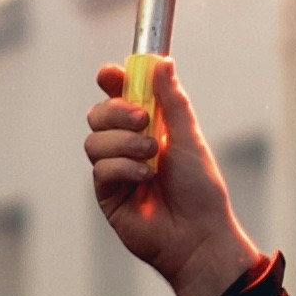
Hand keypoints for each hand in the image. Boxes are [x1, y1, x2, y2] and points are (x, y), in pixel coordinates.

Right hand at [85, 62, 263, 295]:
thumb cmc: (200, 188)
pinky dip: (124, 168)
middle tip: (143, 118)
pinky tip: (146, 179)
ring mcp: (115, 170)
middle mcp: (127, 145)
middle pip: (98, 113)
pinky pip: (101, 168)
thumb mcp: (188, 137)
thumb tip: (162, 61)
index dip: (111, 81)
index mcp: (148, 127)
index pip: (119, 95)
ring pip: (94, 140)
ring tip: (152, 156)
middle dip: (116, 110)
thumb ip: (172, 100)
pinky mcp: (107, 194)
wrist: (200, 234)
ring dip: (124, 143)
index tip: (112, 73)